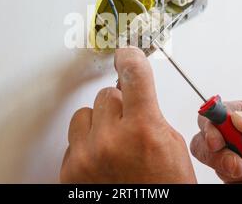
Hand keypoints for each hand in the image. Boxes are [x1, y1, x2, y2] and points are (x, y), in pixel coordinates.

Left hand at [60, 47, 195, 182]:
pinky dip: (87, 144)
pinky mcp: (69, 170)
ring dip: (100, 124)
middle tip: (131, 127)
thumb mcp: (172, 148)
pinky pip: (74, 138)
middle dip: (120, 106)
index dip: (131, 58)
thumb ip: (152, 115)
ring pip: (86, 114)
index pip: (134, 75)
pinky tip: (102, 160)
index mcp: (144, 131)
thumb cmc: (163, 188)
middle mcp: (110, 141)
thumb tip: (134, 91)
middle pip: (107, 95)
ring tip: (114, 145)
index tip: (126, 53)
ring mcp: (85, 156)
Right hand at [190, 100, 241, 182]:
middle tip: (241, 167)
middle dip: (221, 158)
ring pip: (222, 171)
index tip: (217, 141)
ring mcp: (240, 163)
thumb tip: (238, 119)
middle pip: (205, 145)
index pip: (212, 117)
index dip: (209, 128)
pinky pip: (236, 188)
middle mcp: (237, 139)